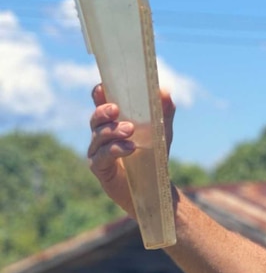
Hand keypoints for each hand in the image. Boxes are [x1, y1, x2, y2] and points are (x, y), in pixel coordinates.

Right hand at [87, 84, 175, 215]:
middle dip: (103, 111)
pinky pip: (103, 156)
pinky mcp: (100, 168)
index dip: (99, 94)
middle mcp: (102, 134)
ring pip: (98, 136)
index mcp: (113, 121)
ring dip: (113, 131)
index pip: (100, 103)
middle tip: (115, 109)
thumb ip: (164, 110)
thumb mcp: (162, 130)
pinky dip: (115, 149)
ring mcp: (98, 151)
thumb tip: (164, 90)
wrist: (155, 185)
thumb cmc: (154, 153)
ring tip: (130, 130)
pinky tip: (130, 148)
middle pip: (95, 118)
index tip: (102, 87)